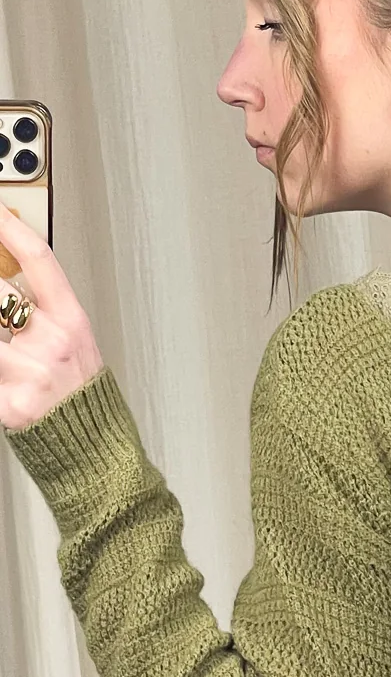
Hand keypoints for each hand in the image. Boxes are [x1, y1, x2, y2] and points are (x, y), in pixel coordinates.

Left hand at [0, 201, 104, 432]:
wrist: (94, 450)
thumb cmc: (81, 396)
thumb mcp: (73, 342)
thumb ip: (41, 311)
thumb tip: (6, 280)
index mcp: (71, 320)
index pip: (38, 258)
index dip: (9, 226)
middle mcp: (52, 342)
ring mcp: (30, 373)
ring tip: (3, 338)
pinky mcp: (10, 405)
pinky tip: (1, 373)